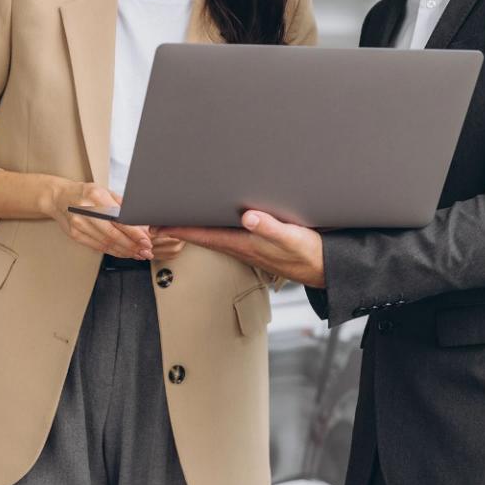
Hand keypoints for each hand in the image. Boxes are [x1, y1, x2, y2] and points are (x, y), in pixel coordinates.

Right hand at [44, 178, 152, 259]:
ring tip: (138, 254)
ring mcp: (79, 225)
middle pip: (113, 234)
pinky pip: (98, 247)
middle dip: (132, 246)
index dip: (134, 233)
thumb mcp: (105, 191)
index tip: (146, 240)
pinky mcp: (75, 235)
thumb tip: (141, 222)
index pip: (119, 219)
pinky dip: (113, 251)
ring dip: (125, 251)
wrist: (59, 198)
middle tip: (146, 251)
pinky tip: (124, 253)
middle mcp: (86, 211)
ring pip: (106, 243)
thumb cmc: (85, 193)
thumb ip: (122, 206)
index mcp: (97, 197)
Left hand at [158, 209, 324, 287]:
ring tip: (179, 219)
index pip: (206, 235)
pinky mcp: (259, 245)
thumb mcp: (294, 238)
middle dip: (181, 228)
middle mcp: (244, 246)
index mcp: (247, 244)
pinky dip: (214, 229)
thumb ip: (271, 228)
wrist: (327, 268)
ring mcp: (250, 247)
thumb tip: (247, 216)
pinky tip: (214, 221)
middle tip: (158, 221)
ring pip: (215, 236)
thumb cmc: (311, 255)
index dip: (181, 230)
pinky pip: (228, 236)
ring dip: (196, 229)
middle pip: (204, 236)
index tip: (158, 225)